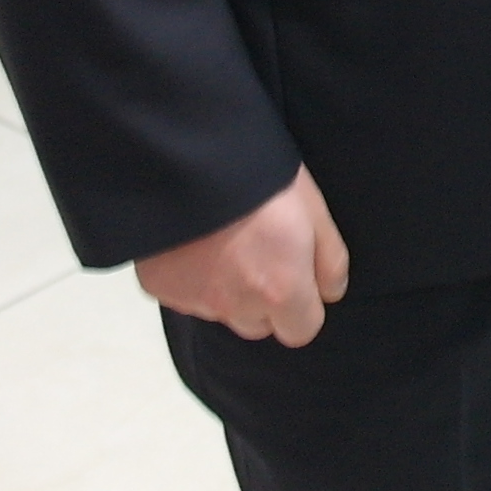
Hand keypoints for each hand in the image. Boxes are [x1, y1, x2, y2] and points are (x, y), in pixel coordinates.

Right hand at [138, 167, 348, 345]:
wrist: (191, 160)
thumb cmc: (265, 180)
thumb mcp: (315, 211)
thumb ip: (330, 261)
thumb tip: (331, 293)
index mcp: (280, 291)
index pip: (301, 331)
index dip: (303, 306)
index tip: (296, 276)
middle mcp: (236, 306)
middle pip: (258, 325)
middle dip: (263, 301)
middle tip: (259, 254)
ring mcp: (193, 300)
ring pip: (221, 311)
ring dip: (227, 290)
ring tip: (225, 242)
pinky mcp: (159, 288)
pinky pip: (184, 296)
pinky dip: (191, 278)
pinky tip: (194, 243)